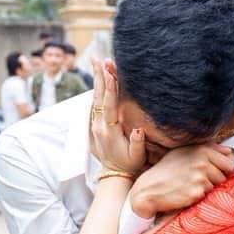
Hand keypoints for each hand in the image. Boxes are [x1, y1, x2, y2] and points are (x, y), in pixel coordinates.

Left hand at [90, 58, 145, 174]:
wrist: (114, 174)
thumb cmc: (128, 164)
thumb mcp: (136, 156)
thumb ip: (137, 143)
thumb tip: (139, 129)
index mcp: (109, 130)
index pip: (109, 105)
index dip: (110, 88)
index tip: (110, 71)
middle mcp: (99, 125)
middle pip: (99, 97)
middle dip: (100, 76)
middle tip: (98, 59)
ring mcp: (95, 124)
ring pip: (95, 98)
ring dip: (97, 80)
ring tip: (97, 63)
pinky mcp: (95, 125)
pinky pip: (94, 104)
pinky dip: (97, 90)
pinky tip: (99, 80)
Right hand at [130, 143, 233, 217]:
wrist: (149, 188)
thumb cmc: (167, 170)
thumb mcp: (184, 152)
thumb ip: (208, 149)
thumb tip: (229, 152)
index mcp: (202, 150)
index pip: (228, 161)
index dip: (223, 168)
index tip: (214, 171)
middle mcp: (202, 162)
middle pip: (225, 175)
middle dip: (216, 179)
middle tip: (199, 180)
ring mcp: (200, 177)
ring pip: (216, 186)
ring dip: (207, 188)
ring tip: (190, 185)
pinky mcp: (197, 192)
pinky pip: (207, 195)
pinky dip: (200, 196)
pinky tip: (187, 192)